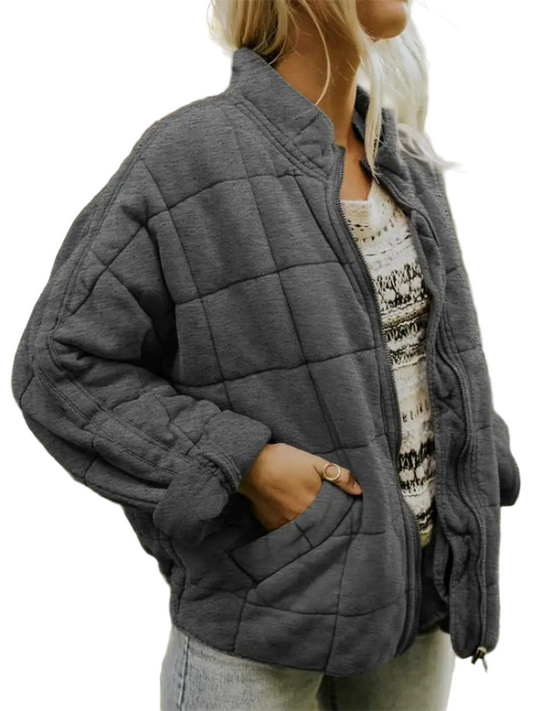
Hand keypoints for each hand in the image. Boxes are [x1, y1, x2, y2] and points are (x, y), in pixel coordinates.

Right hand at [237, 443, 361, 531]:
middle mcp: (301, 519)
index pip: (333, 516)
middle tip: (325, 514)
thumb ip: (338, 475)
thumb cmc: (283, 461)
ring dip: (307, 524)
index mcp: (314, 504)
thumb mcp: (314, 462)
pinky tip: (290, 515)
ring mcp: (285, 525)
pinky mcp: (271, 526)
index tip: (341, 512)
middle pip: (318, 524)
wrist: (251, 466)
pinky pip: (286, 531)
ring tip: (306, 515)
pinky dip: (290, 525)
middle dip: (323, 521)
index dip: (338, 513)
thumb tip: (359, 491)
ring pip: (303, 529)